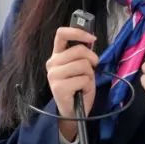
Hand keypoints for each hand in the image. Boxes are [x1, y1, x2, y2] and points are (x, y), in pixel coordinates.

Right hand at [46, 27, 98, 141]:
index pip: (61, 34)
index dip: (78, 32)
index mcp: (57, 55)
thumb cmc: (79, 87)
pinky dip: (88, 86)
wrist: (74, 111)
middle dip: (92, 59)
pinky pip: (83, 79)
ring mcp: (53, 75)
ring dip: (89, 75)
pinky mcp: (59, 87)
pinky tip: (81, 91)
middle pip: (79, 50)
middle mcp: (52, 63)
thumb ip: (82, 54)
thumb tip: (91, 39)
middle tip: (90, 70)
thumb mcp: (82, 67)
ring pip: (83, 64)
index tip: (92, 38)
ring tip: (84, 83)